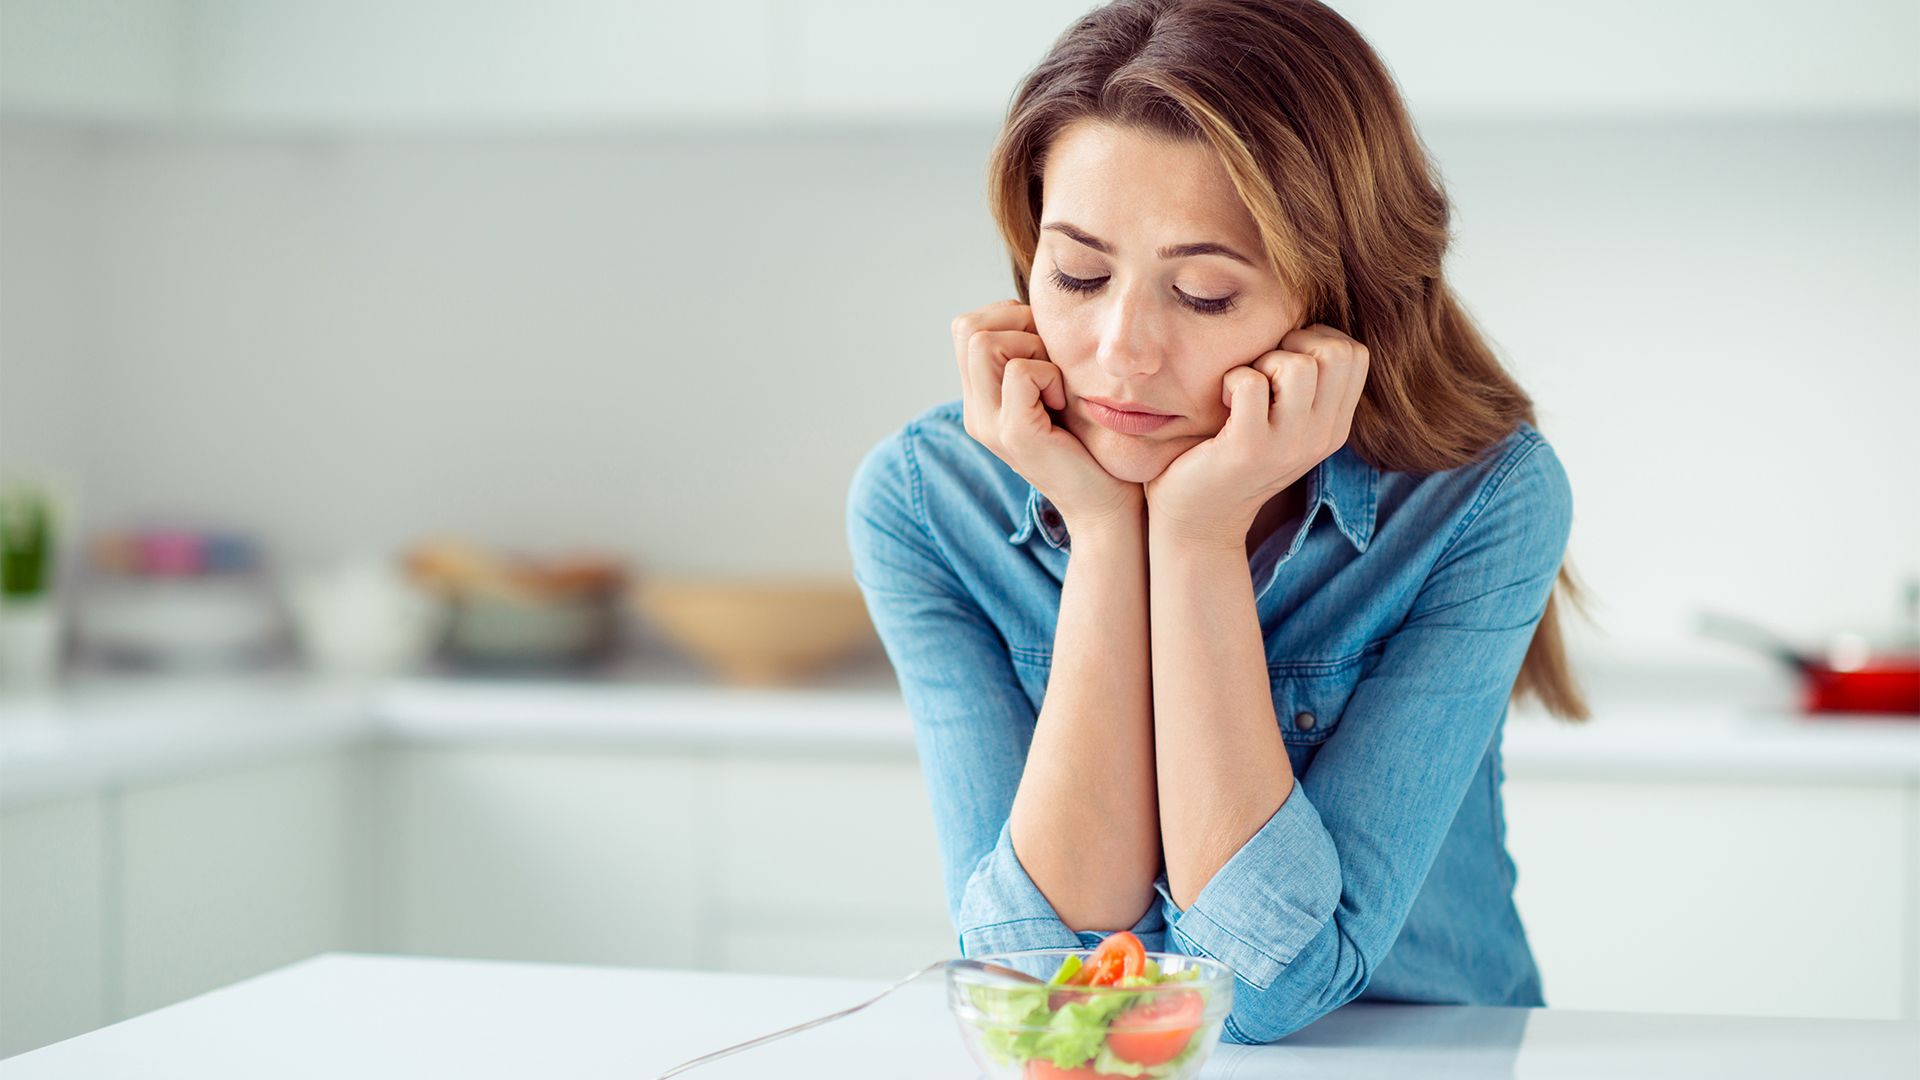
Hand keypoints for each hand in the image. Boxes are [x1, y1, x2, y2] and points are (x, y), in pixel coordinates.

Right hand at [954, 300, 1142, 533]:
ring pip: (985, 342)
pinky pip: (1020, 371)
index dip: (1007, 318)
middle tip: (1052, 358)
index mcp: (981, 400)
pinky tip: (1064, 401)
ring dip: (1032, 347)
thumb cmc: (1091, 445)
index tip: (1045, 345)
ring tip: (1056, 382)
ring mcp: (990, 424)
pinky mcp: (1015, 434)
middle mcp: (976, 412)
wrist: (1106, 505)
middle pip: (968, 328)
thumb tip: (1037, 313)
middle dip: (1017, 324)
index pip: (966, 328)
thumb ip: (1035, 358)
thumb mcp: (1055, 391)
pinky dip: (1049, 374)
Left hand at [1145, 324, 1368, 548]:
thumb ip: (1302, 384)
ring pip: (1299, 365)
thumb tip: (1299, 320)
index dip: (1316, 340)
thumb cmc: (1229, 455)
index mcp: (1333, 426)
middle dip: (1294, 344)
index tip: (1281, 361)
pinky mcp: (1248, 450)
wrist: (1196, 521)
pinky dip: (1230, 380)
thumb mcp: (1281, 422)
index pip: (1354, 354)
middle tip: (1262, 371)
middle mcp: (1320, 437)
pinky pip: (1250, 383)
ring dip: (1262, 361)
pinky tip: (1221, 401)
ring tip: (1242, 389)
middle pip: (1337, 352)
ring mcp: (1288, 446)